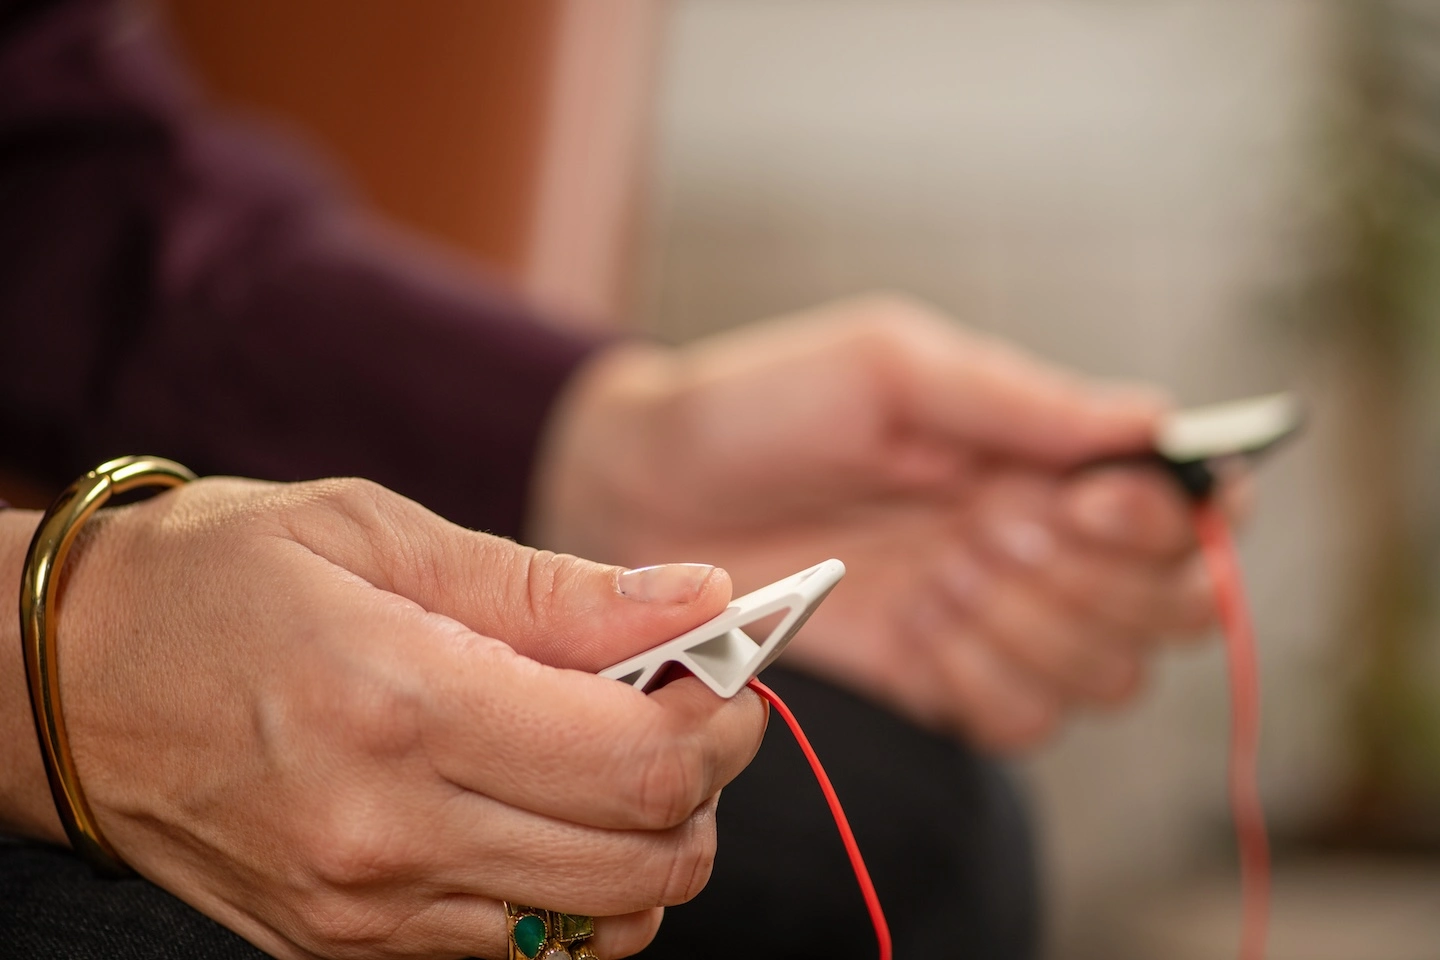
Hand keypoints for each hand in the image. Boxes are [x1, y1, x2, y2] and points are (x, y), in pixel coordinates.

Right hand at [0, 478, 764, 958]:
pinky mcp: (349, 948)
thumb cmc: (218, 581)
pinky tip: (553, 809)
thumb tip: (696, 599)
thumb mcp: (381, 535)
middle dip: (708, 780)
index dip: (722, 713)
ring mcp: (369, 911)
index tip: (729, 666)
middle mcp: (389, 833)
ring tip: (624, 757)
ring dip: (656, 844)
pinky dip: (579, 889)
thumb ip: (551, 588)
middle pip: (644, 860)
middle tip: (695, 705)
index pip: (638, 761)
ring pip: (599, 925)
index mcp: (402, 705)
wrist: (62, 685)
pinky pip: (522, 951)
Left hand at [530, 294, 1234, 749]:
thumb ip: (1018, 400)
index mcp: (1043, 452)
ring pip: (1111, 677)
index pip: (1187, 506)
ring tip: (935, 574)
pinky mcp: (943, 685)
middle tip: (985, 535)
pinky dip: (984, 684)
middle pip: (1174, 608)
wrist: (648, 496)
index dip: (1162, 519)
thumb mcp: (886, 367)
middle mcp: (1044, 540)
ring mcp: (997, 620)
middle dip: (1092, 582)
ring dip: (1029, 631)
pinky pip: (1026, 724)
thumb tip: (1157, 422)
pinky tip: (918, 630)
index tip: (1076, 501)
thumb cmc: (763, 405)